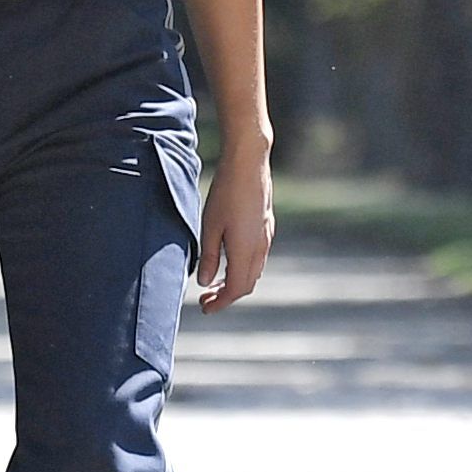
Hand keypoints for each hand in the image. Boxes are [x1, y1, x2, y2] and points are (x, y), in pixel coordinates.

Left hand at [194, 145, 274, 312]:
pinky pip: (257, 258)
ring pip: (254, 271)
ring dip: (235, 282)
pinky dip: (242, 268)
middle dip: (226, 295)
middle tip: (205, 298)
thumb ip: (210, 257)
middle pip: (247, 284)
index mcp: (245, 251)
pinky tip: (229, 260)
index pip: (236, 289)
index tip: (204, 307)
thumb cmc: (226, 193)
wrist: (249, 164)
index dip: (220, 302)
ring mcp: (266, 237)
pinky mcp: (266, 226)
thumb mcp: (210, 226)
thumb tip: (205, 282)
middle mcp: (260, 247)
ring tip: (214, 282)